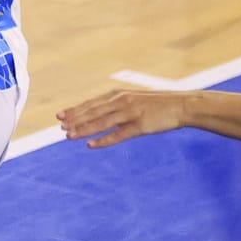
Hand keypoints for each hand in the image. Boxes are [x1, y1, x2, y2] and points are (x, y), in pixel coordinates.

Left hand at [58, 87, 187, 147]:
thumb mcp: (134, 100)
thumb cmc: (157, 105)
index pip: (91, 103)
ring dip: (84, 129)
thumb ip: (118, 105)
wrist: (180, 105)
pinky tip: (91, 145)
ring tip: (69, 136)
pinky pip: (119, 134)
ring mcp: (131, 113)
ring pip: (102, 122)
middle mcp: (122, 101)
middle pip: (93, 111)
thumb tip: (101, 112)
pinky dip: (104, 140)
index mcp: (119, 95)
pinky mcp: (140, 125)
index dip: (75, 110)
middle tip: (59, 126)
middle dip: (75, 119)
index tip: (59, 116)